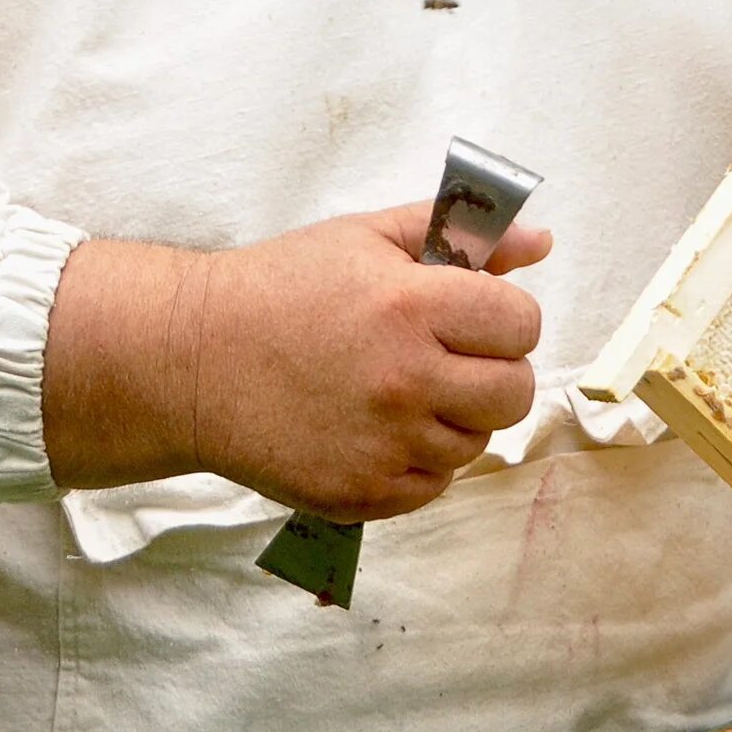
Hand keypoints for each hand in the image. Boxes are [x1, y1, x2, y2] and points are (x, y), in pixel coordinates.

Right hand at [44, 203, 549, 521]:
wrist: (193, 361)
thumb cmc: (279, 289)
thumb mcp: (364, 239)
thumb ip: (457, 237)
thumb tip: (538, 243)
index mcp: (412, 306)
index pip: (521, 324)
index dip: (503, 318)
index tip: (472, 317)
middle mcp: (406, 380)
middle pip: (513, 392)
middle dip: (490, 371)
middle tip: (445, 358)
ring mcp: (385, 446)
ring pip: (475, 443)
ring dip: (452, 418)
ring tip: (398, 391)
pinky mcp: (362, 494)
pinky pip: (433, 486)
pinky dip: (417, 462)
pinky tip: (376, 428)